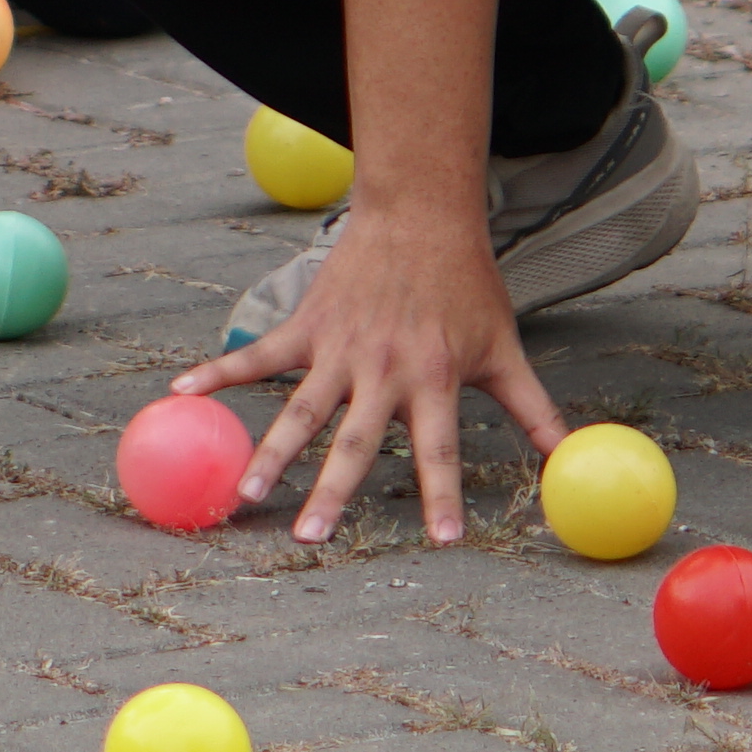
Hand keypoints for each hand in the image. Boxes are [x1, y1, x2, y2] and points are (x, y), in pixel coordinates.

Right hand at [176, 192, 564, 544]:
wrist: (419, 210)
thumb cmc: (465, 285)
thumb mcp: (505, 348)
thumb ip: (535, 410)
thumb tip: (573, 458)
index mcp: (434, 378)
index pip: (440, 448)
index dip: (443, 493)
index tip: (442, 541)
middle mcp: (383, 368)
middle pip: (355, 440)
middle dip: (331, 490)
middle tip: (309, 538)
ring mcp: (339, 347)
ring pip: (300, 408)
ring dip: (269, 451)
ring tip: (244, 492)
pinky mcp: (307, 325)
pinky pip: (256, 355)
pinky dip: (216, 373)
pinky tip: (178, 394)